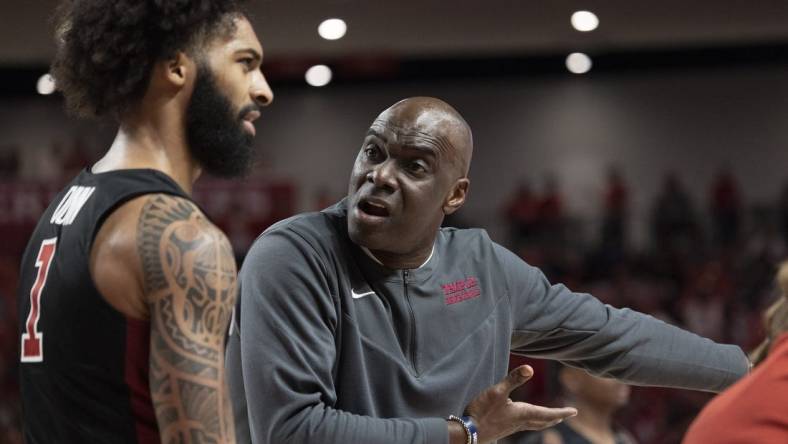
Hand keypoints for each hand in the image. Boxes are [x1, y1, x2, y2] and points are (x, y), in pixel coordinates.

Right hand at [463, 365, 577, 443]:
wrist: (468, 433)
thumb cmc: (482, 412)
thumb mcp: (497, 392)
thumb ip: (513, 379)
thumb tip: (530, 368)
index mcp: (522, 413)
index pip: (548, 413)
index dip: (562, 412)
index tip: (574, 411)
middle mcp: (520, 422)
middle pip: (543, 421)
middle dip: (555, 417)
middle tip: (566, 414)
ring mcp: (511, 427)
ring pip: (534, 424)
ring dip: (545, 420)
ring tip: (550, 418)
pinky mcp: (503, 428)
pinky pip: (523, 425)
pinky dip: (531, 421)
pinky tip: (523, 418)